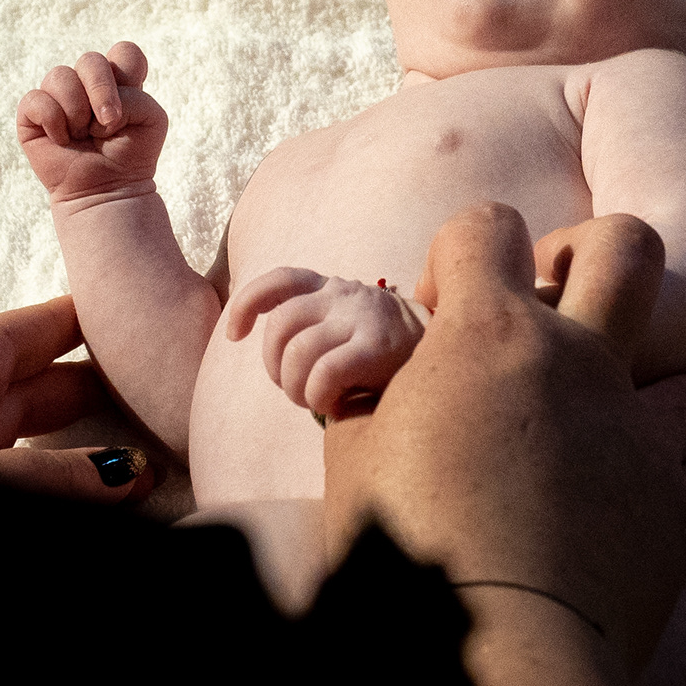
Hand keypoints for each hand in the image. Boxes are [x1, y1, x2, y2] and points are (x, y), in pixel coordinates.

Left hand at [0, 294, 155, 503]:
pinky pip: (3, 485)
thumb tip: (125, 473)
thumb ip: (41, 478)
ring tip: (130, 460)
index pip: (7, 341)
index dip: (61, 321)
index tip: (119, 308)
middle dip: (81, 388)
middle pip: (18, 394)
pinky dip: (42, 488)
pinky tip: (73, 505)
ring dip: (67, 451)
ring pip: (13, 449)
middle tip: (150, 388)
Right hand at [15, 42, 166, 205]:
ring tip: (83, 135)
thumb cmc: (131, 155)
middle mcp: (85, 84)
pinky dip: (54, 122)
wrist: (108, 190)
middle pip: (91, 60)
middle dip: (102, 91)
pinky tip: (62, 141)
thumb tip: (92, 102)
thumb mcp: (152, 120)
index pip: (123, 52)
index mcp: (117, 81)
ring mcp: (57, 97)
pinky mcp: (32, 115)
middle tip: (109, 122)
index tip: (130, 105)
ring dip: (77, 111)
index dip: (129, 70)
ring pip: (60, 76)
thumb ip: (136, 96)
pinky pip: (36, 100)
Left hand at [221, 267, 428, 421]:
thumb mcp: (350, 326)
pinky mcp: (377, 347)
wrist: (451, 353)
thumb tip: (280, 365)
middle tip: (291, 389)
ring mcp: (361, 318)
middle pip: (280, 325)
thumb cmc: (389, 351)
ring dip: (294, 388)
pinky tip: (332, 406)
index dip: (248, 304)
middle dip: (273, 366)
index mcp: (332, 288)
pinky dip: (317, 397)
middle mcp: (344, 295)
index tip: (234, 335)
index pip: (280, 280)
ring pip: (298, 353)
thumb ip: (317, 330)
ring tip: (312, 401)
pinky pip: (325, 374)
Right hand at [323, 205, 685, 674]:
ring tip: (602, 438)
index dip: (461, 253)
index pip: (484, 226)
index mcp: (486, 336)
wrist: (490, 655)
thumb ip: (371, 403)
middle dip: (593, 255)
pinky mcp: (682, 507)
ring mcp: (641, 432)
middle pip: (627, 244)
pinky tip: (647, 494)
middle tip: (556, 314)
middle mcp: (578, 362)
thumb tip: (380, 386)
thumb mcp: (352, 464)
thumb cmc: (400, 559)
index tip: (441, 315)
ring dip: (648, 393)